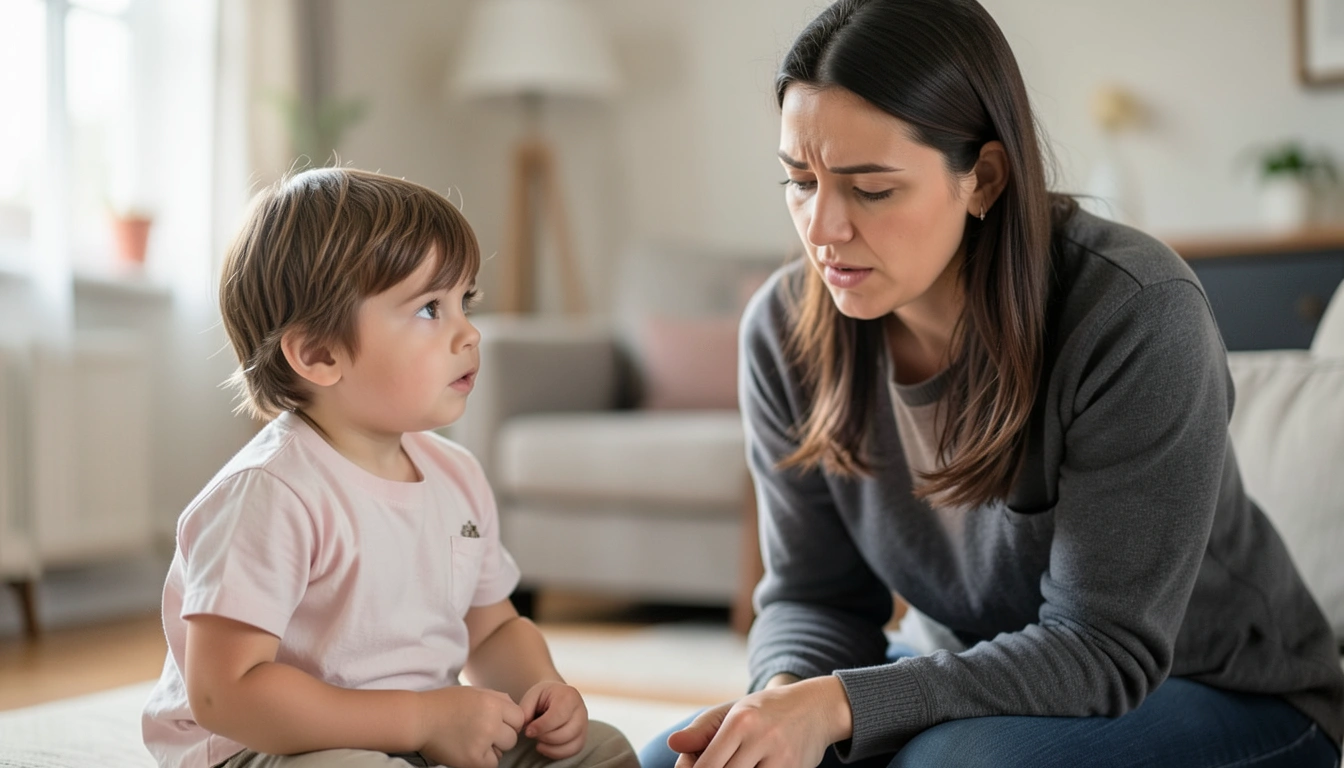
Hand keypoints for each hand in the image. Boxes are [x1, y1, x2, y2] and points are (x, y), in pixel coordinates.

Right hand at [416, 686, 524, 767]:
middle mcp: (490, 722)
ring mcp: (482, 742)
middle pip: (513, 737)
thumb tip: (516, 710)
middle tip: (483, 733)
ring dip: (493, 749)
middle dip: (502, 736)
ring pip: (503, 751)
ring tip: (474, 741)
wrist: (419, 720)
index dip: (510, 722)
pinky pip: (491, 764)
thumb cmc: (445, 704)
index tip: (499, 724)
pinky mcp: (472, 760)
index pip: (519, 718)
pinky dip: (483, 761)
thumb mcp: (474, 692)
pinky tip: (470, 751)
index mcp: (492, 703)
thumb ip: (497, 698)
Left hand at [519, 680, 587, 758]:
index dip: (541, 727)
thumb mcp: (532, 696)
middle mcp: (580, 710)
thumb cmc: (542, 697)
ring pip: (572, 744)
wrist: (555, 696)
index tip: (528, 730)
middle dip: (545, 737)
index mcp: (568, 695)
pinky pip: (573, 751)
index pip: (558, 715)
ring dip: (550, 747)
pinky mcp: (582, 737)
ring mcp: (584, 725)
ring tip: (538, 740)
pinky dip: (557, 753)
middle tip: (532, 734)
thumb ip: (526, 710)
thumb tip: (524, 728)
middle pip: (567, 732)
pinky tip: (544, 746)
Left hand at [668, 676, 851, 767]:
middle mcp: (761, 738)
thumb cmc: (765, 711)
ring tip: (737, 764)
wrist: (816, 707)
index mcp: (740, 721)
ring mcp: (781, 758)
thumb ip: (701, 730)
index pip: (706, 765)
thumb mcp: (732, 711)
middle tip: (718, 765)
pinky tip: (755, 767)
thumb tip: (672, 744)